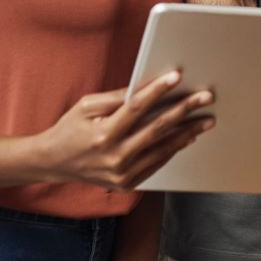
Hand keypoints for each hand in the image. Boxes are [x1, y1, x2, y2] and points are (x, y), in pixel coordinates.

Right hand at [39, 69, 215, 189]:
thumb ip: (117, 97)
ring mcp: (122, 174)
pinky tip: (187, 136)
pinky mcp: (127, 184)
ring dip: (187, 132)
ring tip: (206, 119)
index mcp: (103, 134)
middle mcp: (114, 157)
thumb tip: (146, 85)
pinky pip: (156, 163)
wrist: (54, 163)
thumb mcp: (87, 107)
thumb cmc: (70, 129)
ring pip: (162, 149)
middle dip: (184, 111)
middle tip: (205, 97)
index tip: (176, 76)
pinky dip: (173, 149)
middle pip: (157, 129)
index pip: (137, 108)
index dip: (157, 91)